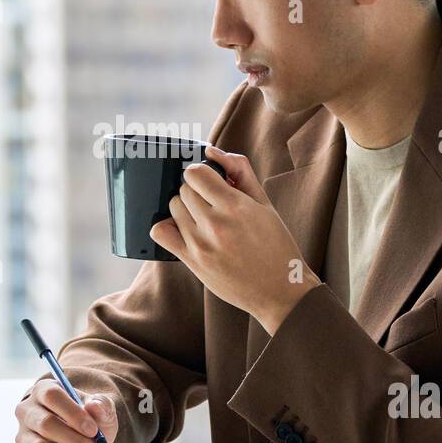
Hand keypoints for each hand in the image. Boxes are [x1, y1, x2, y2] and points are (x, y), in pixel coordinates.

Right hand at [13, 379, 117, 442]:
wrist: (83, 436)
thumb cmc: (88, 418)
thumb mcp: (100, 407)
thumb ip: (101, 404)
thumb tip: (95, 406)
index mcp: (42, 390)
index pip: (51, 396)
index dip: (73, 414)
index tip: (93, 430)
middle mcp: (27, 412)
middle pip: (45, 425)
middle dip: (76, 441)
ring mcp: (24, 437)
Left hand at [149, 145, 319, 334]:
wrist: (281, 291)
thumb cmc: (276, 246)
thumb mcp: (265, 204)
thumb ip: (240, 171)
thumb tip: (212, 151)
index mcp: (236, 206)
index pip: (196, 173)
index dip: (201, 174)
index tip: (210, 182)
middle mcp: (216, 224)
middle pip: (183, 190)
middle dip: (196, 192)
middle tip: (211, 204)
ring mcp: (201, 244)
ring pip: (173, 208)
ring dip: (184, 209)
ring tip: (203, 220)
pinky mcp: (193, 262)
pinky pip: (161, 233)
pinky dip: (166, 227)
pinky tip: (183, 230)